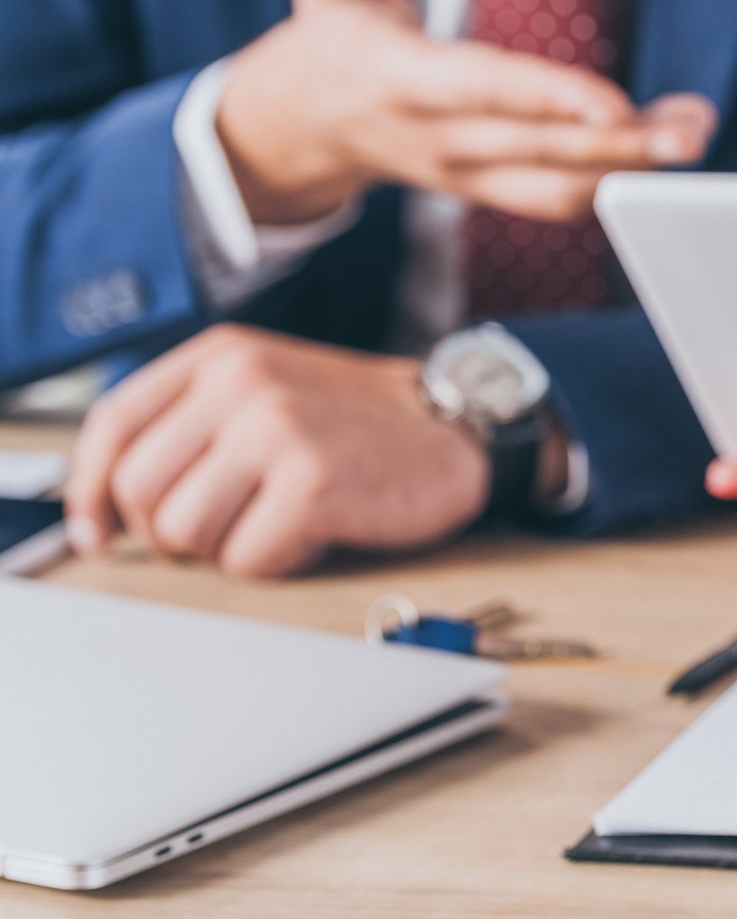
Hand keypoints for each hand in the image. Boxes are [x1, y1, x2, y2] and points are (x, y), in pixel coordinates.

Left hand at [65, 325, 491, 577]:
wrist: (462, 427)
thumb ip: (196, 423)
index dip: (90, 489)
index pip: (113, 425)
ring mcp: (276, 431)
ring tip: (276, 524)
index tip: (98, 531)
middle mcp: (241, 385)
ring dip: (226, 548)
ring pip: (185, 532)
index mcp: (222, 357)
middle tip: (221, 531)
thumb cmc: (366, 423)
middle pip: (140, 490)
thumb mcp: (270, 389)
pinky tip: (314, 532)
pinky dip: (278, 561)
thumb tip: (114, 505)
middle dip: (170, 531)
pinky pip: (248, 558)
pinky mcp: (313, 484)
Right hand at [215, 0, 715, 224]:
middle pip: (539, 152)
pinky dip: (614, 181)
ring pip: (558, 188)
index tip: (615, 106)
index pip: (484, 91)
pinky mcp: (488, 193)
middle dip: (622, 145)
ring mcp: (464, 178)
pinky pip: (557, 199)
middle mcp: (436, 142)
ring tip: (692, 134)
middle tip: (692, 130)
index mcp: (398, 80)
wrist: (304, 121)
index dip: (551, 100)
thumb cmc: (332, 28)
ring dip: (632, 169)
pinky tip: (660, 150)